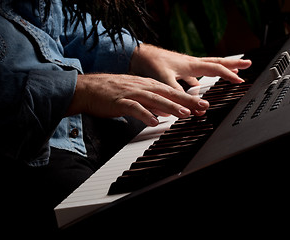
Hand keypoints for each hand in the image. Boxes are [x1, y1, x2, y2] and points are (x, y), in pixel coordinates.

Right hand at [66, 74, 209, 125]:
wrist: (87, 88)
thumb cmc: (111, 93)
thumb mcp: (135, 95)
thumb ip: (151, 102)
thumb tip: (166, 112)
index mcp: (146, 85)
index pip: (171, 91)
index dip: (187, 97)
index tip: (201, 104)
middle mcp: (141, 87)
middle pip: (167, 93)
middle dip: (186, 100)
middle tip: (202, 106)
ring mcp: (130, 93)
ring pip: (154, 99)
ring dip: (170, 106)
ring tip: (184, 113)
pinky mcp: (119, 101)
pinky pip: (134, 108)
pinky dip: (145, 114)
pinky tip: (154, 120)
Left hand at [130, 44, 251, 90]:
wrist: (138, 55)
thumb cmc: (151, 64)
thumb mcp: (165, 80)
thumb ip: (178, 94)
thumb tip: (190, 107)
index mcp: (191, 65)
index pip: (216, 69)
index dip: (229, 75)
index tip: (241, 80)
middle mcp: (191, 63)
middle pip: (217, 62)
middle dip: (233, 63)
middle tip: (247, 63)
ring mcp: (186, 65)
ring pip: (208, 66)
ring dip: (221, 68)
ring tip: (231, 70)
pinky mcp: (179, 68)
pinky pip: (195, 73)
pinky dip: (201, 78)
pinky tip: (199, 85)